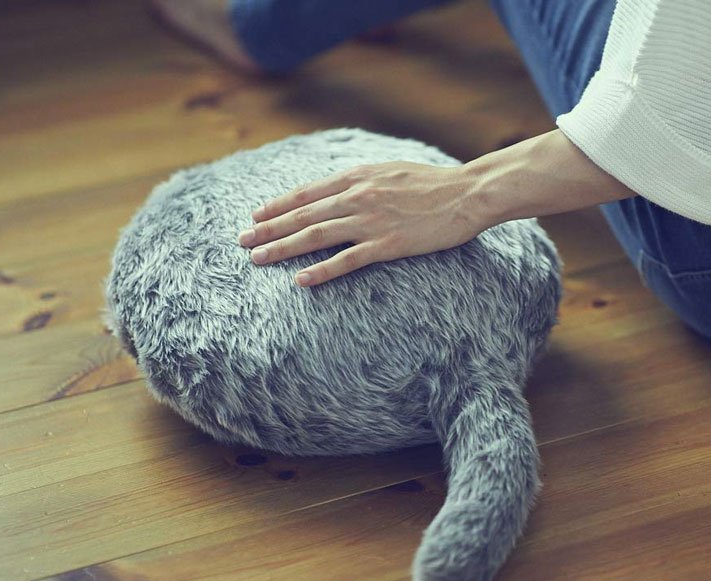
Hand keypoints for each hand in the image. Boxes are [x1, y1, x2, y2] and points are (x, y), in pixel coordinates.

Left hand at [238, 161, 486, 286]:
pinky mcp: (387, 244)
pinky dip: (321, 271)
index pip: (306, 193)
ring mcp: (371, 220)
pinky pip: (346, 260)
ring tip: (258, 259)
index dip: (277, 206)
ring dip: (283, 248)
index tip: (255, 216)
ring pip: (316, 236)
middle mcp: (357, 196)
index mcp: (357, 176)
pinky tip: (300, 281)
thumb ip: (361, 180)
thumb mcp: (390, 170)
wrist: (468, 192)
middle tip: (242, 242)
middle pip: (302, 215)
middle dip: (268, 229)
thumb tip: (338, 188)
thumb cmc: (433, 183)